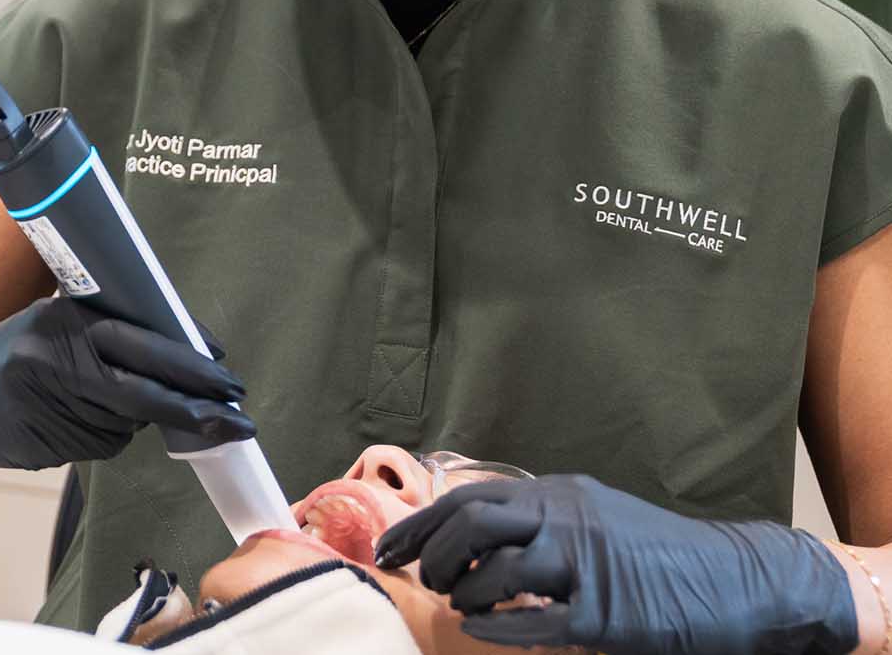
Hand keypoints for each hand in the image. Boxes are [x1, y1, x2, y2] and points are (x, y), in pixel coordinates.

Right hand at [0, 296, 254, 471]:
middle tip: (235, 420)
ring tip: (101, 402)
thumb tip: (184, 354)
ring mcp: (46, 404)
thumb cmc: (16, 349)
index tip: (227, 377)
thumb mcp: (58, 321)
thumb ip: (111, 334)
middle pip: (141, 392)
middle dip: (194, 408)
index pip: (142, 343)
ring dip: (135, 421)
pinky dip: (104, 436)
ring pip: (122, 425)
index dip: (189, 364)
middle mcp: (54, 359)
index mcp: (66, 320)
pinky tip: (78, 421)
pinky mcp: (40, 442)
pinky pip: (98, 446)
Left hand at [373, 473, 858, 654]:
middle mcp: (566, 518)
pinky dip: (498, 628)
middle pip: (471, 521)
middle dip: (433, 552)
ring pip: (496, 569)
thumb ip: (542, 518)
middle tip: (423, 579)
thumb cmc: (659, 554)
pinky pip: (534, 622)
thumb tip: (475, 533)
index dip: (419, 523)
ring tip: (459, 605)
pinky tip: (483, 631)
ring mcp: (585, 566)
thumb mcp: (595, 514)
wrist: (736, 581)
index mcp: (559, 493)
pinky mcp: (604, 616)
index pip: (468, 497)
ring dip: (464, 592)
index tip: (387, 548)